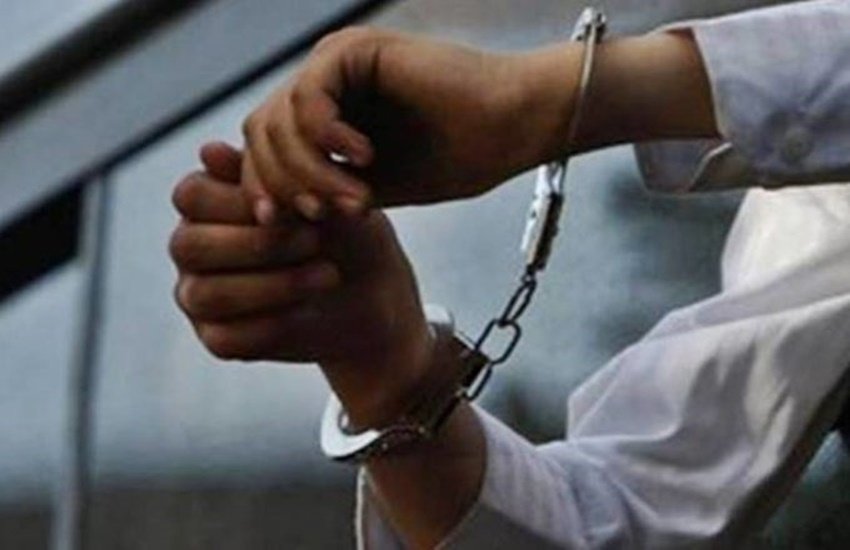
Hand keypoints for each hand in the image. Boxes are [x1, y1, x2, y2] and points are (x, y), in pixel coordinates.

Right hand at [171, 142, 435, 427]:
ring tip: (328, 275)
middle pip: (188, 245)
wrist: (375, 293)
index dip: (241, 203)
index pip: (191, 195)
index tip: (300, 207)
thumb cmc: (346, 232)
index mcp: (206, 202)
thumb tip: (208, 151)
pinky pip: (225, 338)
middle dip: (258, 245)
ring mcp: (198, 294)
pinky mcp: (217, 337)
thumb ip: (269, 175)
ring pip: (205, 295)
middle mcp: (192, 245)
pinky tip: (308, 310)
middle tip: (315, 241)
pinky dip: (271, 324)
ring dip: (272, 286)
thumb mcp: (320, 196)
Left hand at [241, 27, 585, 220]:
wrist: (512, 128)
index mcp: (324, 114)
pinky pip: (309, 98)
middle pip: (260, 134)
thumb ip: (321, 195)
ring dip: (311, 171)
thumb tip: (268, 216)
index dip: (263, 188)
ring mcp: (336, 63)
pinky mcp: (355, 50)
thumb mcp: (371, 191)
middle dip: (284, 184)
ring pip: (278, 120)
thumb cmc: (457, 157)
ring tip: (357, 196)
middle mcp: (323, 84)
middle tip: (326, 214)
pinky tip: (365, 157)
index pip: (264, 149)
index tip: (282, 225)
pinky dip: (328, 138)